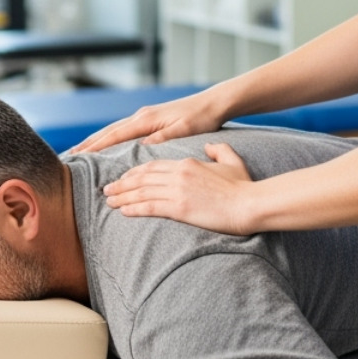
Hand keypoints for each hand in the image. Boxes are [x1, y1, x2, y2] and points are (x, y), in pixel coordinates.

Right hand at [70, 89, 228, 152]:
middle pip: (108, 131)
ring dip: (97, 140)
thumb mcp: (183, 130)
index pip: (114, 135)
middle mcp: (142, 116)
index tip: (79, 157)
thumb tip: (140, 147)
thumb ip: (161, 138)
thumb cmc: (201, 118)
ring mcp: (145, 116)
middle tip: (70, 156)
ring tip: (82, 152)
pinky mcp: (150, 119)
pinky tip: (108, 144)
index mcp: (147, 120)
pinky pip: (124, 129)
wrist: (214, 103)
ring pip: (114, 129)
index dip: (96, 147)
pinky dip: (111, 137)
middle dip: (89, 144)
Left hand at [103, 143, 255, 233]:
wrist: (250, 203)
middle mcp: (178, 174)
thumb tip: (209, 147)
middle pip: (142, 177)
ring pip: (142, 191)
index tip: (124, 178)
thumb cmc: (243, 186)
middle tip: (107, 189)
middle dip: (122, 183)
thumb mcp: (232, 161)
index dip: (136, 172)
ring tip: (109, 201)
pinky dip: (134, 208)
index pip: (153, 166)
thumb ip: (219, 150)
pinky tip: (123, 211)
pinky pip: (150, 206)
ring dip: (122, 196)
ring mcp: (178, 190)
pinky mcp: (180, 207)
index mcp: (187, 163)